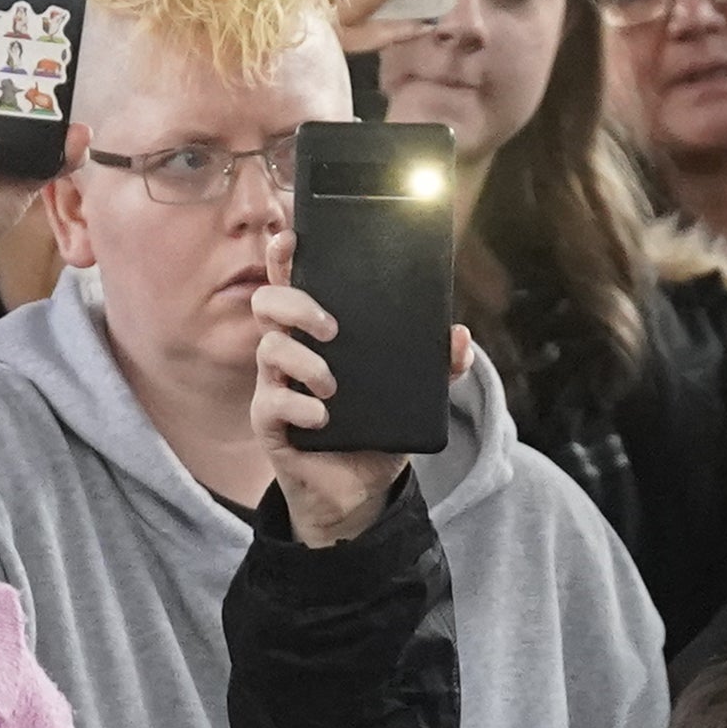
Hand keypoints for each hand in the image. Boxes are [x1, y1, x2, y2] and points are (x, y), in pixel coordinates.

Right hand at [244, 276, 432, 547]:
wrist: (361, 491)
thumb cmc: (378, 430)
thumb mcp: (416, 396)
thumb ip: (439, 366)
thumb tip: (459, 337)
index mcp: (317, 332)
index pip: (293, 282)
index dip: (285, 255)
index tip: (292, 236)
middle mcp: (290, 351)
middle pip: (267, 303)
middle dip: (296, 303)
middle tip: (331, 327)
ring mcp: (276, 384)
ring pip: (269, 348)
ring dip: (305, 361)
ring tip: (334, 385)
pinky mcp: (271, 422)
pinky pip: (271, 401)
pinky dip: (300, 406)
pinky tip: (324, 417)